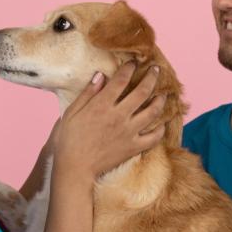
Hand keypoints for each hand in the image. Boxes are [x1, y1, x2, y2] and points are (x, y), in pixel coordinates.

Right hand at [51, 62, 165, 187]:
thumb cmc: (68, 140)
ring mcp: (128, 132)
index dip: (129, 68)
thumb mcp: (71, 112)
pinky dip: (160, 128)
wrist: (74, 168)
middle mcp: (119, 116)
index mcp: (102, 105)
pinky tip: (160, 123)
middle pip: (142, 91)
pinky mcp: (133, 147)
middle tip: (156, 70)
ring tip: (163, 94)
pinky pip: (154, 137)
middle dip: (151, 77)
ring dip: (160, 99)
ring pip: (153, 111)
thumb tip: (100, 75)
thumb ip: (88, 93)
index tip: (133, 62)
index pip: (121, 80)